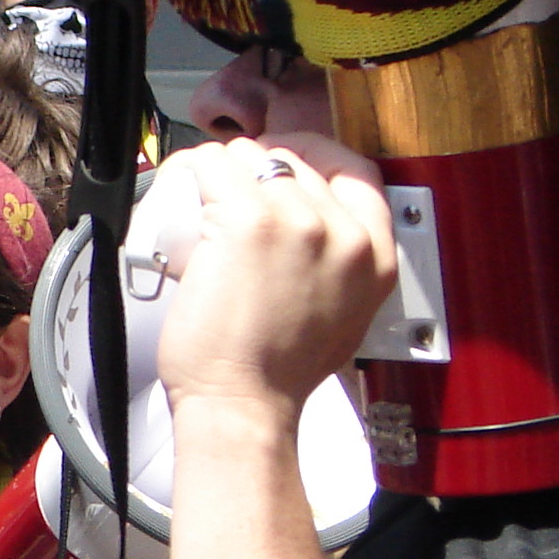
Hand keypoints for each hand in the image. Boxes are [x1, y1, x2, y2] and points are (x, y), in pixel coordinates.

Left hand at [159, 135, 395, 422]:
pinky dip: (190, 170)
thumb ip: (343, 267)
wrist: (244, 403)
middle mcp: (345, 232)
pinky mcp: (246, 221)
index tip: (278, 167)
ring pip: (251, 156)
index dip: (312, 158)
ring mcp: (297, 221)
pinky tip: (181, 185)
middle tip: (223, 193)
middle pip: (296, 160)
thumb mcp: (345, 313)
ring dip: (220, 168)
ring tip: (200, 197)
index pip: (356, 170)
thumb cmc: (278, 372)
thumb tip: (316, 234)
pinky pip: (211, 167)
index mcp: (378, 254)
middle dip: (255, 169)